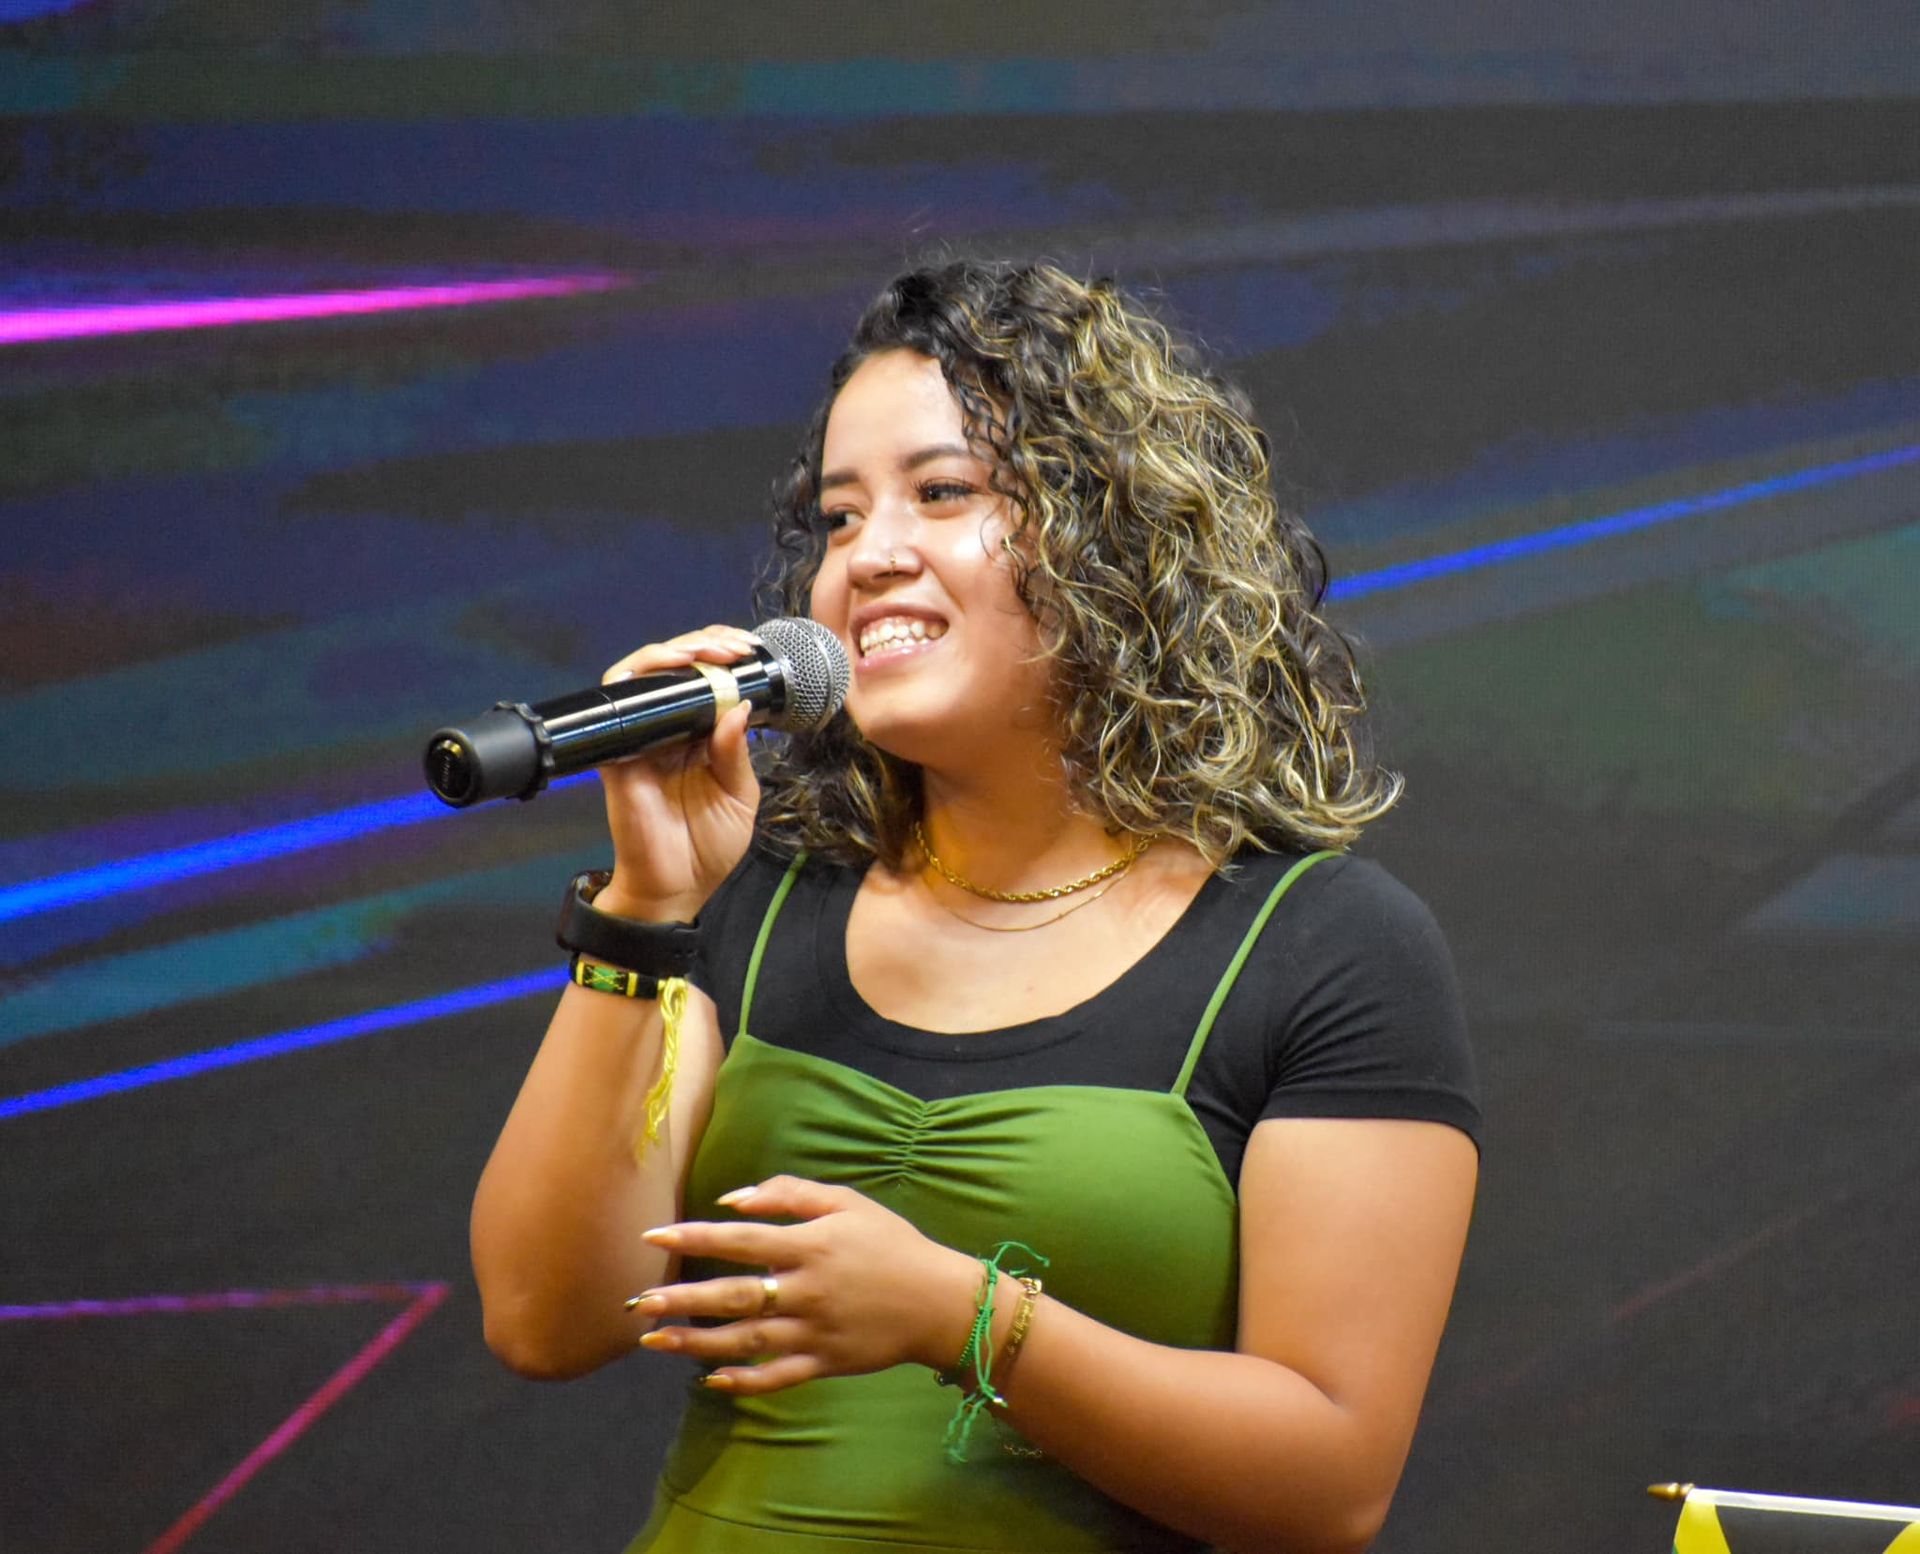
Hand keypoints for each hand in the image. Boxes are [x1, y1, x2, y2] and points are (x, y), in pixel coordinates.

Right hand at [595, 625, 763, 920]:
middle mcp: (668, 729)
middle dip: (706, 643)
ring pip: (645, 672)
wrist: (674, 889)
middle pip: (676, 666)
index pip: (706, 679)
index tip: (750, 650)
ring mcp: (640, 736)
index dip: (723, 654)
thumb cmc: (707, 847)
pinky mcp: (617, 750)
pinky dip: (643, 676)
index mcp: (699, 736)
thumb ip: (737, 752)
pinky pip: (619, 701)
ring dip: (677, 652)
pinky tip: (673, 671)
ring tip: (710, 652)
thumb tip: (738, 706)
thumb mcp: (740, 796)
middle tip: (735, 647)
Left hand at [629, 1176, 981, 1394]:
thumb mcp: (849, 1202)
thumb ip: (791, 1195)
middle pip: (734, 1295)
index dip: (695, 1238)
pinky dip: (742, 1381)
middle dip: (683, 1299)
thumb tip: (734, 1201)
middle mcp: (807, 1290)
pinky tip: (709, 1379)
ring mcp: (814, 1331)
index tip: (653, 1237)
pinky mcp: (825, 1363)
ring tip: (654, 1340)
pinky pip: (776, 1377)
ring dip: (696, 1342)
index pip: (741, 1240)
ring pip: (745, 1341)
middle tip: (638, 1303)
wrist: (940, 1301)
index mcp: (812, 1245)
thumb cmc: (891, 1243)